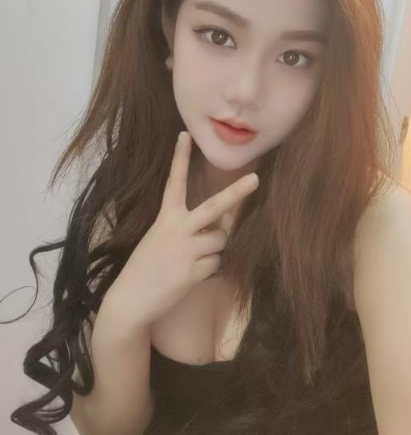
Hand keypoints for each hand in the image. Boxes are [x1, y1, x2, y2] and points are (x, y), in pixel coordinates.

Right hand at [105, 131, 258, 329]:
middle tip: (255, 178)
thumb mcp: (161, 239)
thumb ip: (189, 228)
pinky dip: (209, 269)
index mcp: (166, 218)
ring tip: (192, 260)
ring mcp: (186, 249)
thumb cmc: (146, 267)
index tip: (185, 135)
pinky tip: (189, 276)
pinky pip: (216, 263)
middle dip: (237, 193)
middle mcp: (177, 228)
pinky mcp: (193, 270)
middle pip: (215, 206)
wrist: (130, 299)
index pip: (175, 182)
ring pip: (221, 240)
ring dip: (214, 249)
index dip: (180, 158)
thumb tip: (222, 225)